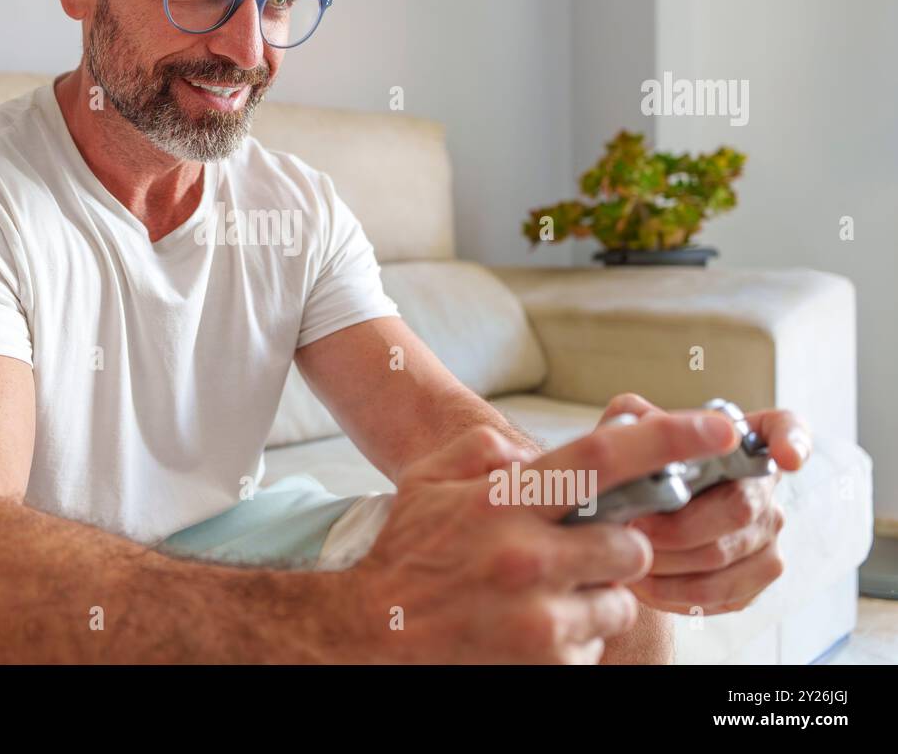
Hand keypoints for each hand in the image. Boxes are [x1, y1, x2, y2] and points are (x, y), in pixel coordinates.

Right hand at [347, 411, 730, 662]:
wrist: (370, 635)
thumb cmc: (406, 552)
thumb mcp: (428, 480)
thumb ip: (484, 450)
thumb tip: (536, 454)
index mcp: (503, 501)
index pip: (601, 458)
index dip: (669, 438)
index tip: (720, 427)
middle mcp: (527, 556)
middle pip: (630, 544)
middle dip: (616, 546)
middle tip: (577, 550)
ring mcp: (539, 616)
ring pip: (619, 600)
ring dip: (595, 595)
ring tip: (542, 594)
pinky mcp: (547, 663)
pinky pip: (595, 644)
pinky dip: (574, 637)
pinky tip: (529, 627)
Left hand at [597, 393, 810, 615]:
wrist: (633, 523)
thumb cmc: (636, 469)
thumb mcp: (627, 433)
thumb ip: (633, 416)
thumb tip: (645, 423)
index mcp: (743, 440)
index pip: (787, 428)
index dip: (793, 442)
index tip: (787, 458)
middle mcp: (764, 487)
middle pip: (739, 507)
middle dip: (680, 524)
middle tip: (635, 526)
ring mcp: (767, 534)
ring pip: (725, 556)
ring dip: (669, 562)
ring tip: (627, 557)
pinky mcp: (755, 578)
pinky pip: (721, 593)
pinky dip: (675, 592)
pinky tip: (643, 584)